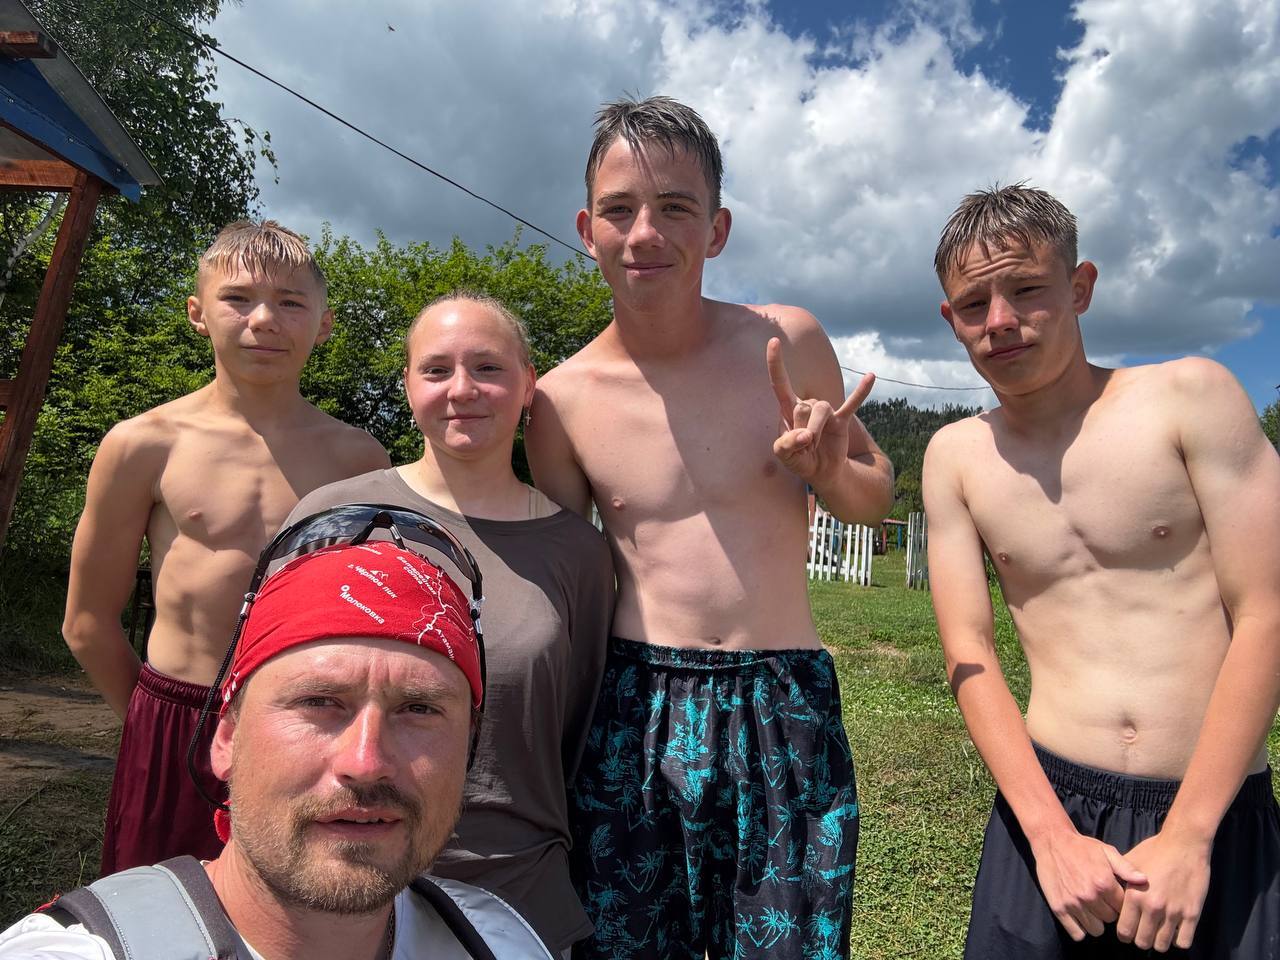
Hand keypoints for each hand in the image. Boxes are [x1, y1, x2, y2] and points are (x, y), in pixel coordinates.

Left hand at [766, 337, 873, 484]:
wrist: (822, 470)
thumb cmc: (798, 458)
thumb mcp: (784, 456)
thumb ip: (786, 445)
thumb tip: (805, 435)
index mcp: (787, 409)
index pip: (780, 383)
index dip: (776, 363)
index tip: (774, 340)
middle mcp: (806, 404)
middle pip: (803, 406)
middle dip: (803, 431)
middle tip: (803, 447)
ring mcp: (825, 411)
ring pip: (821, 409)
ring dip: (816, 432)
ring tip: (814, 446)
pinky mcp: (841, 419)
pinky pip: (852, 403)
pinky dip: (861, 391)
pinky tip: (871, 376)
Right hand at [1029, 826, 1147, 940]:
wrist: (1052, 841)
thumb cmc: (1082, 846)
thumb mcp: (1107, 851)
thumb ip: (1126, 868)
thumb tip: (1145, 880)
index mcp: (1104, 883)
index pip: (1123, 908)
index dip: (1119, 903)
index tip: (1114, 897)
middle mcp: (1089, 896)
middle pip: (1110, 919)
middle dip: (1108, 911)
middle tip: (1101, 900)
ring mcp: (1073, 904)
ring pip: (1096, 930)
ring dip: (1095, 921)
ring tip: (1091, 908)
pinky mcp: (1059, 908)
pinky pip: (1077, 933)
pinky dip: (1080, 928)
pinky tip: (1080, 917)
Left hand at [1116, 831, 1210, 951]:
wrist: (1184, 843)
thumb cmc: (1154, 850)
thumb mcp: (1129, 863)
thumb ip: (1118, 881)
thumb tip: (1107, 894)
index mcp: (1134, 896)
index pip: (1124, 931)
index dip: (1124, 934)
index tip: (1128, 930)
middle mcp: (1153, 907)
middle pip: (1142, 942)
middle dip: (1140, 939)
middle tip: (1143, 931)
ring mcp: (1174, 912)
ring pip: (1162, 946)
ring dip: (1158, 941)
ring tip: (1158, 931)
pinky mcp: (1192, 914)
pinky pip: (1183, 942)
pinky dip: (1178, 940)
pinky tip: (1174, 930)